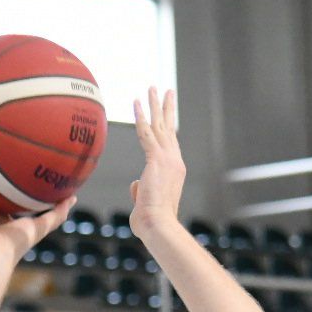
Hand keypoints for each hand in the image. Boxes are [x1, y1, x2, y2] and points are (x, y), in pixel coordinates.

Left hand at [129, 87, 184, 236]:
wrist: (158, 224)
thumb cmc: (151, 221)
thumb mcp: (145, 202)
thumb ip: (141, 190)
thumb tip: (136, 184)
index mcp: (174, 171)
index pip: (170, 144)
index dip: (167, 128)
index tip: (166, 115)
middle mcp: (175, 161)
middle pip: (169, 129)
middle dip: (167, 108)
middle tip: (166, 91)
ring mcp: (168, 159)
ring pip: (160, 125)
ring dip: (155, 105)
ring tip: (152, 87)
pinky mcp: (156, 159)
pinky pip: (146, 133)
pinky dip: (141, 117)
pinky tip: (136, 102)